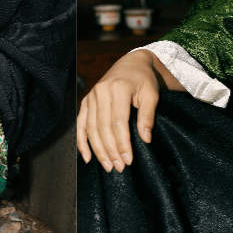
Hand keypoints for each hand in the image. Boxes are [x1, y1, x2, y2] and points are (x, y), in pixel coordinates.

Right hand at [76, 48, 161, 172]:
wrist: (131, 64)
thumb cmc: (143, 81)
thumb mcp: (152, 94)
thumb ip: (148, 116)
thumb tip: (145, 139)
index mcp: (118, 89)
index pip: (118, 122)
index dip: (122, 143)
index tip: (128, 160)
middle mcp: (100, 92)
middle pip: (102, 128)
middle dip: (110, 150)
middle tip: (119, 167)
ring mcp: (91, 96)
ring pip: (90, 128)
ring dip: (98, 150)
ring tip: (108, 166)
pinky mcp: (86, 101)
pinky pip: (81, 124)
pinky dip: (81, 141)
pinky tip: (87, 157)